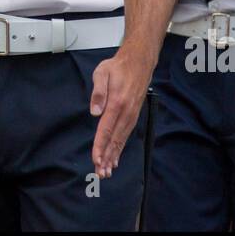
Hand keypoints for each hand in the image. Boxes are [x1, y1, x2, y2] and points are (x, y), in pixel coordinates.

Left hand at [89, 44, 153, 178]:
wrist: (139, 62)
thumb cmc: (118, 66)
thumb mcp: (102, 72)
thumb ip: (98, 91)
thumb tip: (95, 111)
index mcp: (117, 103)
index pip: (106, 129)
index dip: (100, 146)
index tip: (96, 159)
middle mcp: (126, 112)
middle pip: (114, 139)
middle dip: (107, 157)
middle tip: (101, 173)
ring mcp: (131, 115)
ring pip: (121, 140)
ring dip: (114, 156)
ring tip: (107, 170)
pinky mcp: (133, 115)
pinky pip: (125, 135)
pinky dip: (120, 148)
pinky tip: (116, 157)